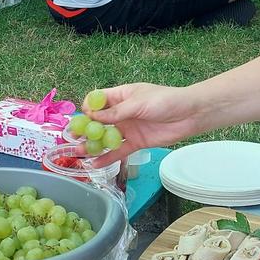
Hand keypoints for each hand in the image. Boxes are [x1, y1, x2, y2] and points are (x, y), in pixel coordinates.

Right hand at [85, 83, 203, 166]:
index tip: (84, 117)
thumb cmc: (165, 101)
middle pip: (98, 120)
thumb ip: (116, 112)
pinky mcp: (136, 143)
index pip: (98, 100)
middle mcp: (121, 112)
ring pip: (105, 137)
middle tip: (70, 138)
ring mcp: (128, 128)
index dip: (88, 108)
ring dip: (92, 144)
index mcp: (121, 95)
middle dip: (85, 128)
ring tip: (77, 153)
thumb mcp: (139, 103)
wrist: (189, 115)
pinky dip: (107, 156)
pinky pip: (118, 151)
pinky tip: (94, 164)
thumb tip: (92, 116)